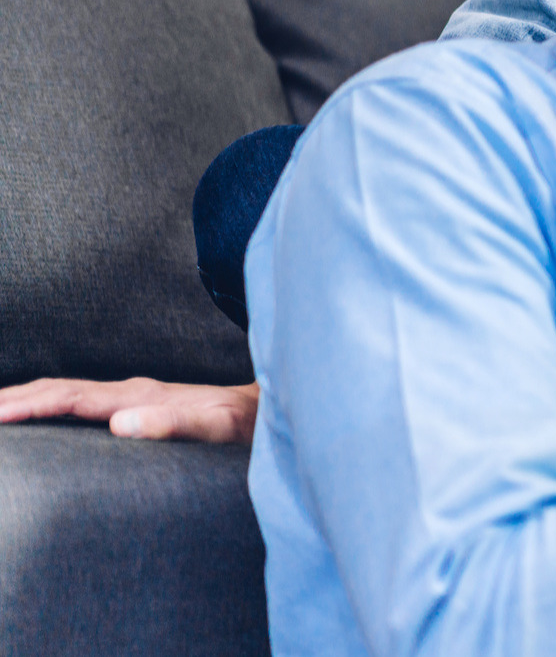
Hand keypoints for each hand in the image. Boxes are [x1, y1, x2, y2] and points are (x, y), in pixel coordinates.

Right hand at [0, 377, 258, 444]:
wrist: (270, 410)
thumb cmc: (243, 424)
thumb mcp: (213, 427)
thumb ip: (171, 424)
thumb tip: (119, 424)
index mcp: (137, 396)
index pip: (67, 398)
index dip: (26, 406)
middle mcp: (131, 391)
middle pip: (58, 388)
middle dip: (12, 398)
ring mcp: (135, 395)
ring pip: (66, 390)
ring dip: (25, 397)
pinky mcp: (141, 403)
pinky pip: (81, 399)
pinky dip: (49, 402)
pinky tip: (41, 414)